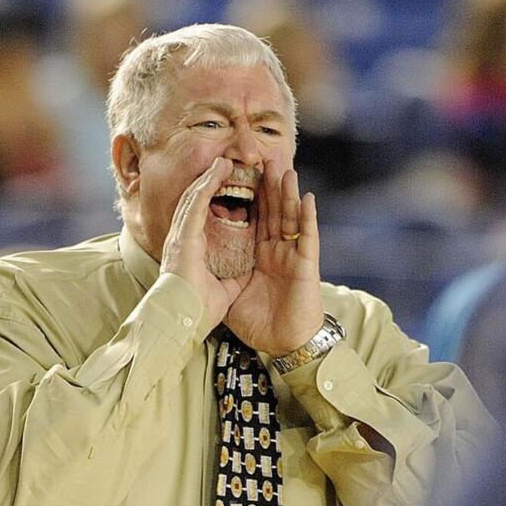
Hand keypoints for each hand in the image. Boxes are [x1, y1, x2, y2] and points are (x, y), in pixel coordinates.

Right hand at [159, 157, 250, 335]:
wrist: (181, 321)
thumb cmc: (198, 310)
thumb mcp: (225, 287)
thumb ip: (234, 273)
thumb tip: (248, 267)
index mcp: (190, 249)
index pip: (202, 217)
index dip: (214, 200)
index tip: (229, 188)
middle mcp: (182, 239)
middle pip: (197, 202)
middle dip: (211, 182)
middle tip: (226, 166)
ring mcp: (180, 236)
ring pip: (195, 197)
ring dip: (210, 177)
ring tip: (224, 162)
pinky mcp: (183, 236)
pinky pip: (196, 203)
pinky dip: (207, 185)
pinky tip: (218, 171)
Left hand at [225, 161, 323, 354]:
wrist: (280, 345)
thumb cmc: (258, 324)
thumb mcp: (229, 294)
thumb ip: (220, 274)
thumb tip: (197, 266)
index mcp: (258, 256)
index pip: (252, 219)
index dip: (248, 198)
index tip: (240, 174)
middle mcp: (276, 252)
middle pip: (272, 212)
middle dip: (268, 187)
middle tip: (263, 160)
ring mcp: (291, 257)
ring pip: (290, 218)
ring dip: (288, 194)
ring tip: (285, 170)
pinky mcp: (305, 266)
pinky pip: (308, 237)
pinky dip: (308, 217)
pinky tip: (307, 198)